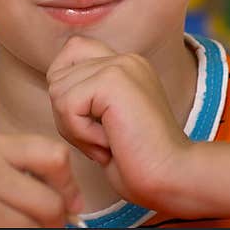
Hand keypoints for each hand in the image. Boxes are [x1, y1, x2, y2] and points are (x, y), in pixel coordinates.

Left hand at [47, 35, 189, 210]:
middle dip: (67, 116)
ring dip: (74, 128)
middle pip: (58, 75)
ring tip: (107, 142)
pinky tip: (109, 143)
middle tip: (101, 139)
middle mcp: (124, 58)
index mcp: (125, 66)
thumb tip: (55, 87)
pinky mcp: (113, 80)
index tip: (92, 122)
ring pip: (58, 91)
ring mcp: (120, 65)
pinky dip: (81, 133)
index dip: (67, 88)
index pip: (71, 51)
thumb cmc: (139, 162)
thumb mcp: (107, 122)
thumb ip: (86, 97)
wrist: (174, 178)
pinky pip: (67, 104)